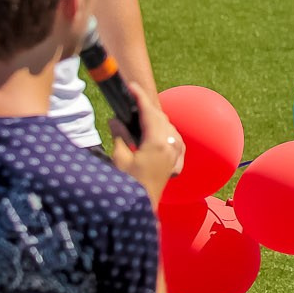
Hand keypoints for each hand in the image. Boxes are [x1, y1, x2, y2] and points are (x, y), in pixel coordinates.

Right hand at [112, 85, 184, 202]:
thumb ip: (120, 136)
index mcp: (158, 142)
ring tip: (139, 115)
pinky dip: (164, 131)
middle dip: (146, 107)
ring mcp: (177, 152)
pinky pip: (175, 138)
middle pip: (160, 117)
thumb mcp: (120, 159)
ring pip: (169, 126)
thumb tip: (116, 120)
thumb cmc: (128, 185)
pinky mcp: (177, 160)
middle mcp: (172, 145)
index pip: (149, 112)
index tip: (131, 86)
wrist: (142, 206)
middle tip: (131, 100)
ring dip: (155, 118)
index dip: (140, 97)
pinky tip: (155, 132)